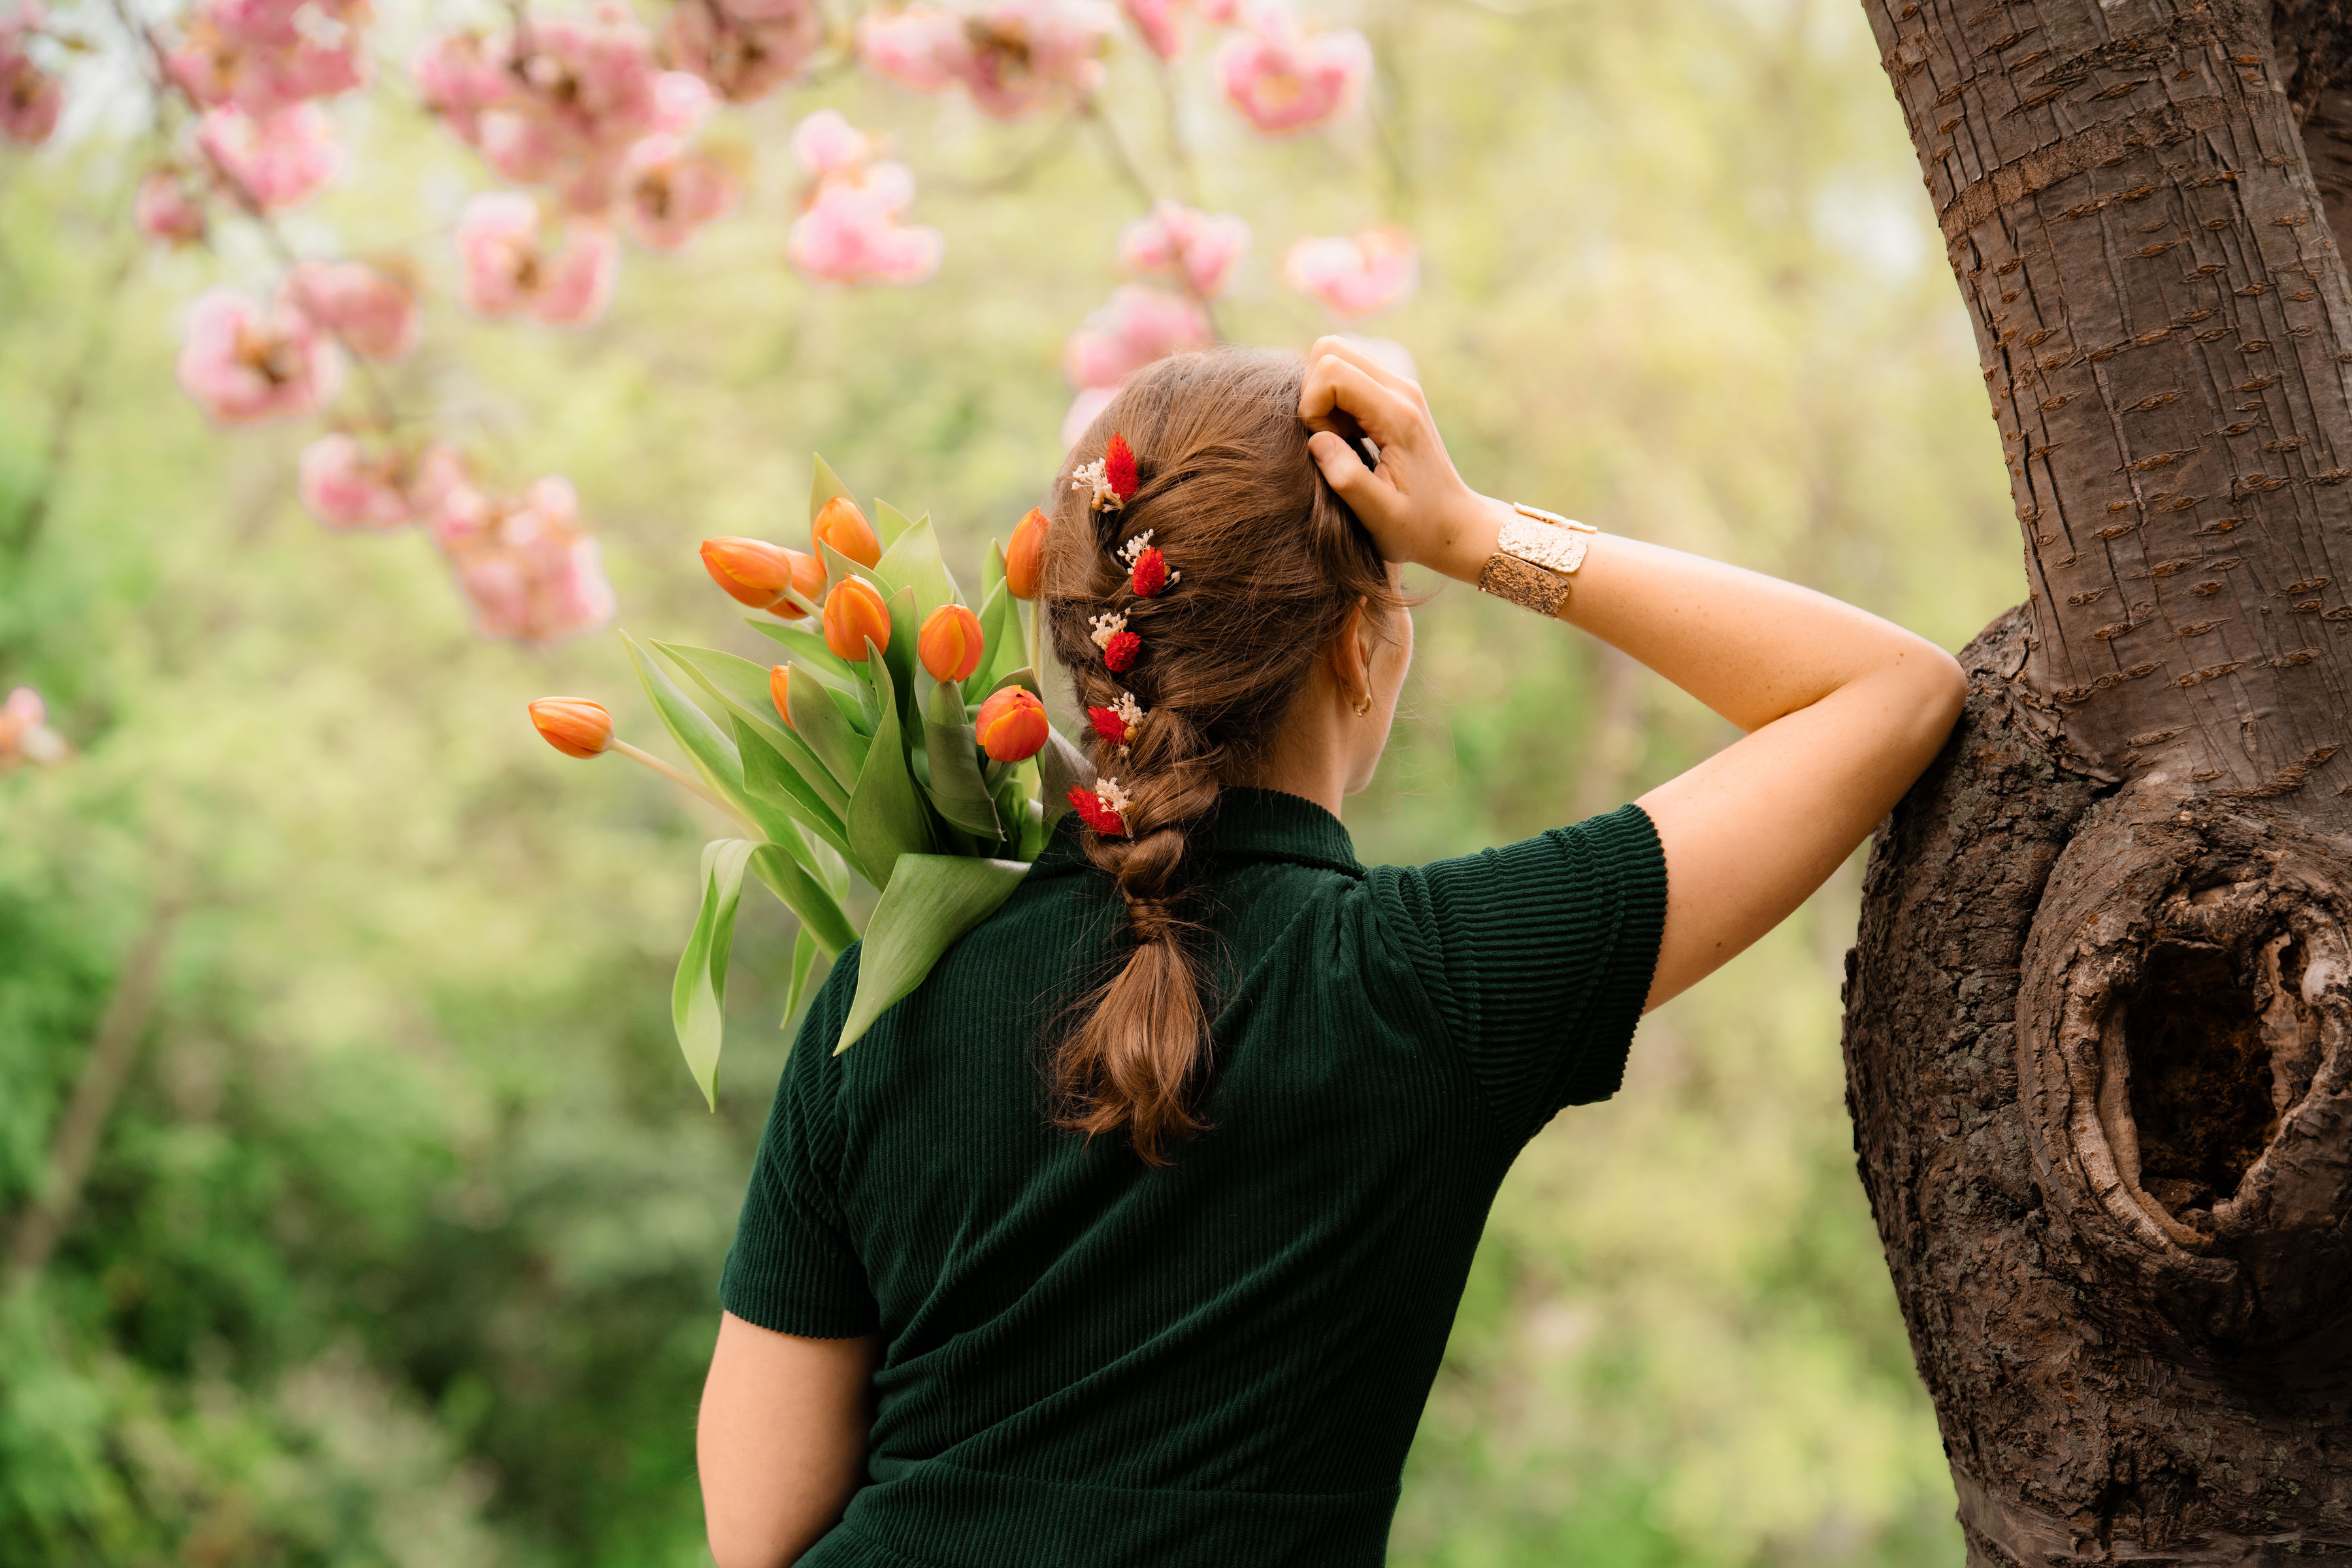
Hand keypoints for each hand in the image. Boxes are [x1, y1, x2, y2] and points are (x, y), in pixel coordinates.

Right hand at [1298, 335, 1507, 581]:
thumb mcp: (1380, 516)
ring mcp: (1400, 386)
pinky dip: (1336, 400)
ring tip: (1341, 440)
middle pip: (1331, 349)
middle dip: (1313, 393)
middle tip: (1329, 438)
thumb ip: (1347, 479)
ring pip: (1337, 356)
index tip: (1325, 445)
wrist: (1455, 524)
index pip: (1332, 370)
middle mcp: (1402, 389)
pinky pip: (1349, 373)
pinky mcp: (1394, 393)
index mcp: (1398, 416)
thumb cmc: (1417, 528)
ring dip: (1323, 396)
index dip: (1312, 406)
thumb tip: (1317, 440)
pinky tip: (1350, 437)